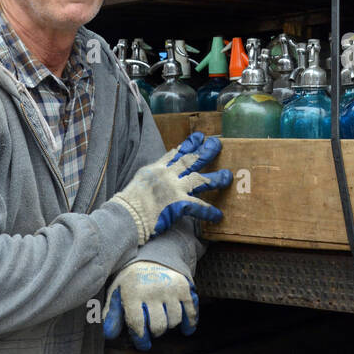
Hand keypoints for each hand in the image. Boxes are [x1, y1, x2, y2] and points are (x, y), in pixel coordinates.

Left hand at [103, 261, 197, 348]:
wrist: (153, 256)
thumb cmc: (132, 280)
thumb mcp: (117, 292)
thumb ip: (112, 314)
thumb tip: (110, 335)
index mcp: (133, 292)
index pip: (138, 324)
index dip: (140, 339)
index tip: (143, 345)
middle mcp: (153, 290)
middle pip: (158, 325)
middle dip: (155, 332)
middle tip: (153, 329)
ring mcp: (170, 289)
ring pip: (174, 321)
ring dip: (169, 326)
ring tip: (163, 321)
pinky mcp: (184, 288)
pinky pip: (190, 311)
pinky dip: (189, 323)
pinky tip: (185, 329)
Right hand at [109, 132, 231, 244]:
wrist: (125, 215)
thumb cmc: (129, 203)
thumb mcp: (140, 181)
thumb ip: (153, 175)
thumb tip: (159, 171)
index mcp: (157, 169)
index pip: (175, 154)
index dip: (189, 145)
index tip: (199, 137)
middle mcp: (167, 176)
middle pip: (190, 160)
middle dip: (205, 151)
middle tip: (217, 144)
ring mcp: (174, 189)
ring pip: (200, 180)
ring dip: (215, 178)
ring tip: (227, 176)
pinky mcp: (178, 205)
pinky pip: (198, 207)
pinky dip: (209, 212)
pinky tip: (219, 215)